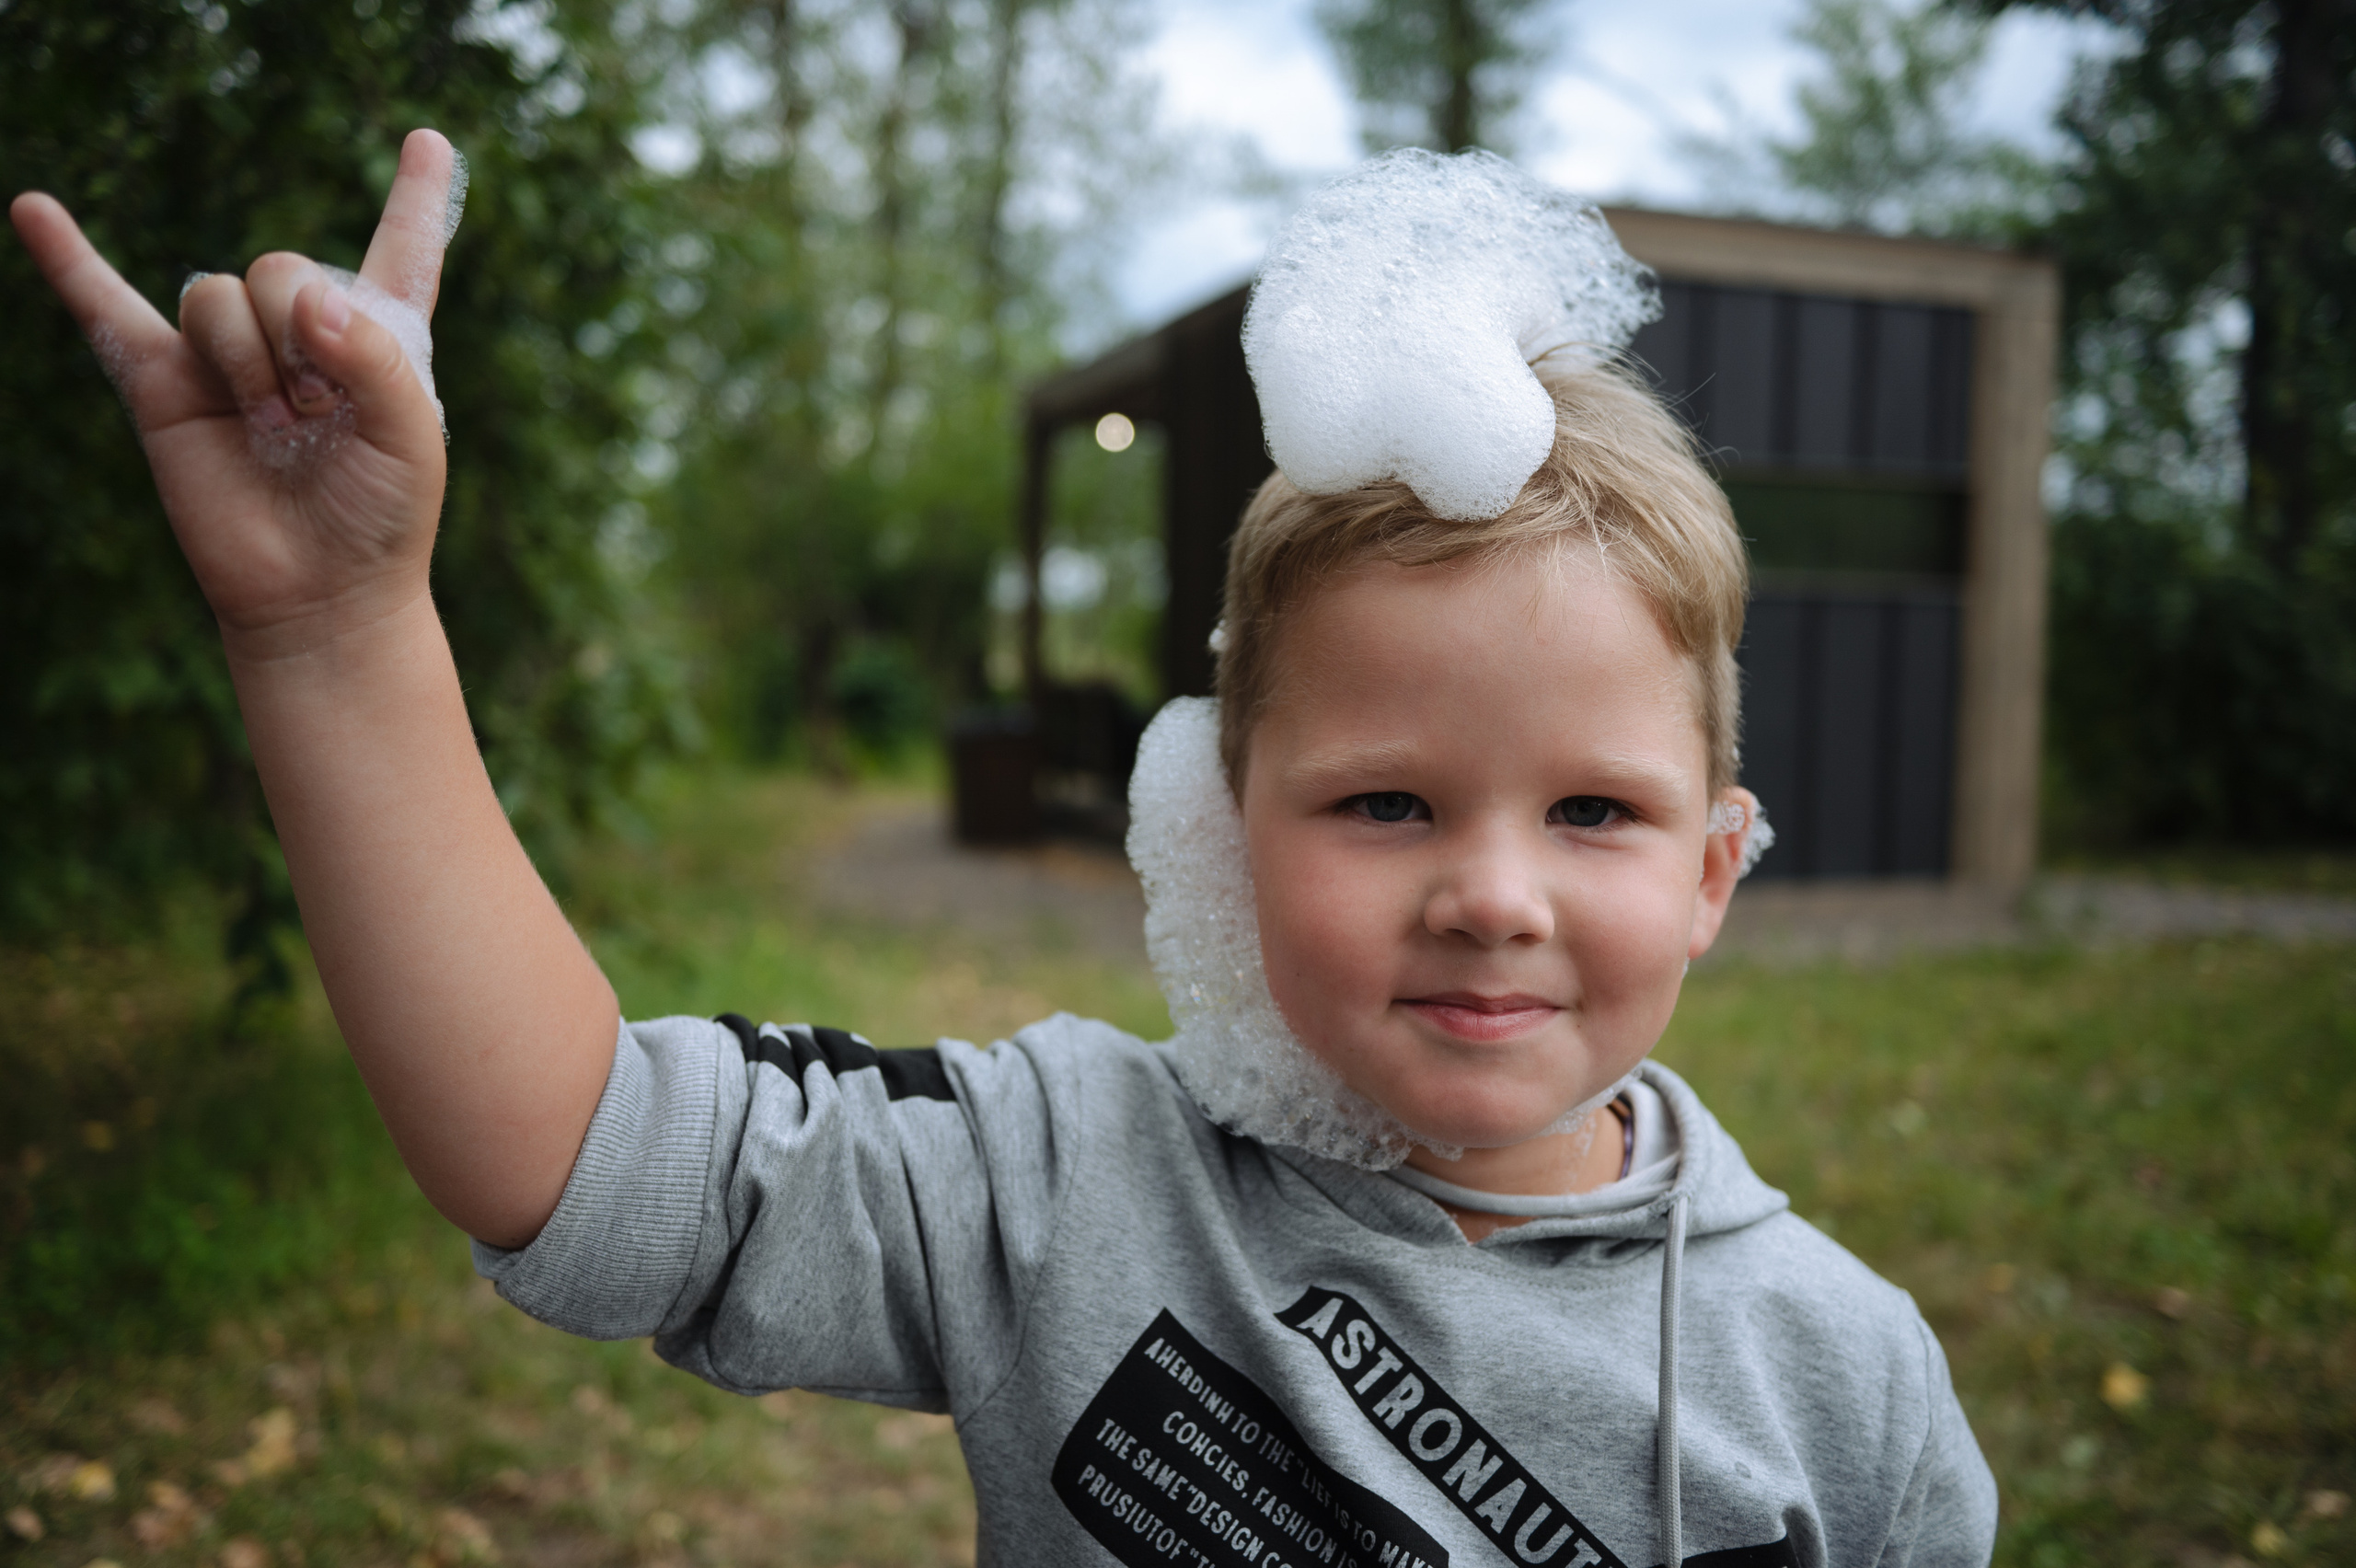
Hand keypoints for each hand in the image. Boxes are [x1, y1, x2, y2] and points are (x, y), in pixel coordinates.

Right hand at [11, 129, 460, 659]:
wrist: (320, 592)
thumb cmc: (382, 518)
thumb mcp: (413, 437)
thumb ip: (377, 354)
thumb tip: (304, 295)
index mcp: (380, 337)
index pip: (402, 251)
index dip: (414, 197)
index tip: (427, 142)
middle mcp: (303, 333)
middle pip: (280, 263)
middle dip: (300, 335)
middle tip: (321, 412)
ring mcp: (229, 356)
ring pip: (217, 293)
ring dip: (248, 359)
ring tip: (275, 425)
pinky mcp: (165, 386)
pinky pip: (107, 309)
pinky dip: (69, 260)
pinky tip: (36, 210)